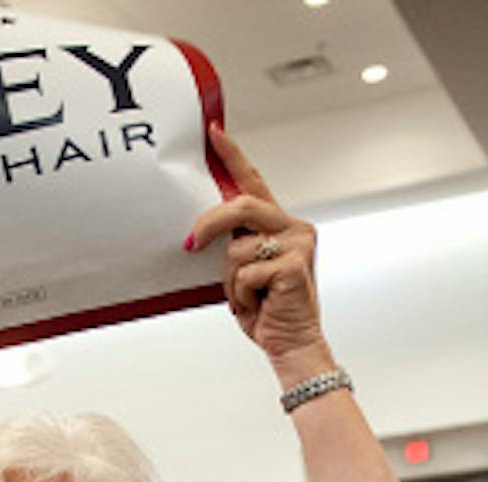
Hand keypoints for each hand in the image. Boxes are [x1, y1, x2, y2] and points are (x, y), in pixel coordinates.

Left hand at [185, 124, 330, 381]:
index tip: (213, 131)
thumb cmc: (266, 310)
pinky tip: (258, 305)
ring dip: (230, 280)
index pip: (253, 182)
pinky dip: (241, 295)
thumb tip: (196, 232)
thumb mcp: (242, 270)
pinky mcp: (294, 266)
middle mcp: (293, 228)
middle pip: (241, 206)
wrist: (291, 345)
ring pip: (237, 247)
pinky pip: (245, 272)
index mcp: (279, 225)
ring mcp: (297, 245)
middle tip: (190, 245)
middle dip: (209, 225)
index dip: (232, 156)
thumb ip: (232, 244)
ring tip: (248, 296)